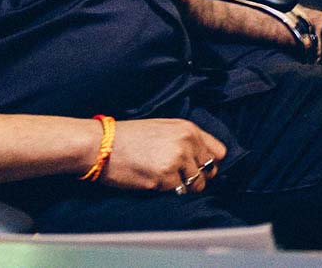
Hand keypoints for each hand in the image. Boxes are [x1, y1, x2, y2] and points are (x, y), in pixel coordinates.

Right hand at [100, 118, 225, 193]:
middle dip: (200, 177)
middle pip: (210, 171)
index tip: (202, 168)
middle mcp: (186, 144)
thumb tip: (202, 157)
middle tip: (183, 178)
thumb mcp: (164, 128)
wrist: (102, 145)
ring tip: (168, 181)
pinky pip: (176, 192)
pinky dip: (169, 191)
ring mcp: (175, 162)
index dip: (211, 163)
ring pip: (196, 185)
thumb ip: (186, 139)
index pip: (219, 152)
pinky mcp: (162, 180)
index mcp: (189, 129)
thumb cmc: (130, 136)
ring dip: (185, 187)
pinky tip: (155, 182)